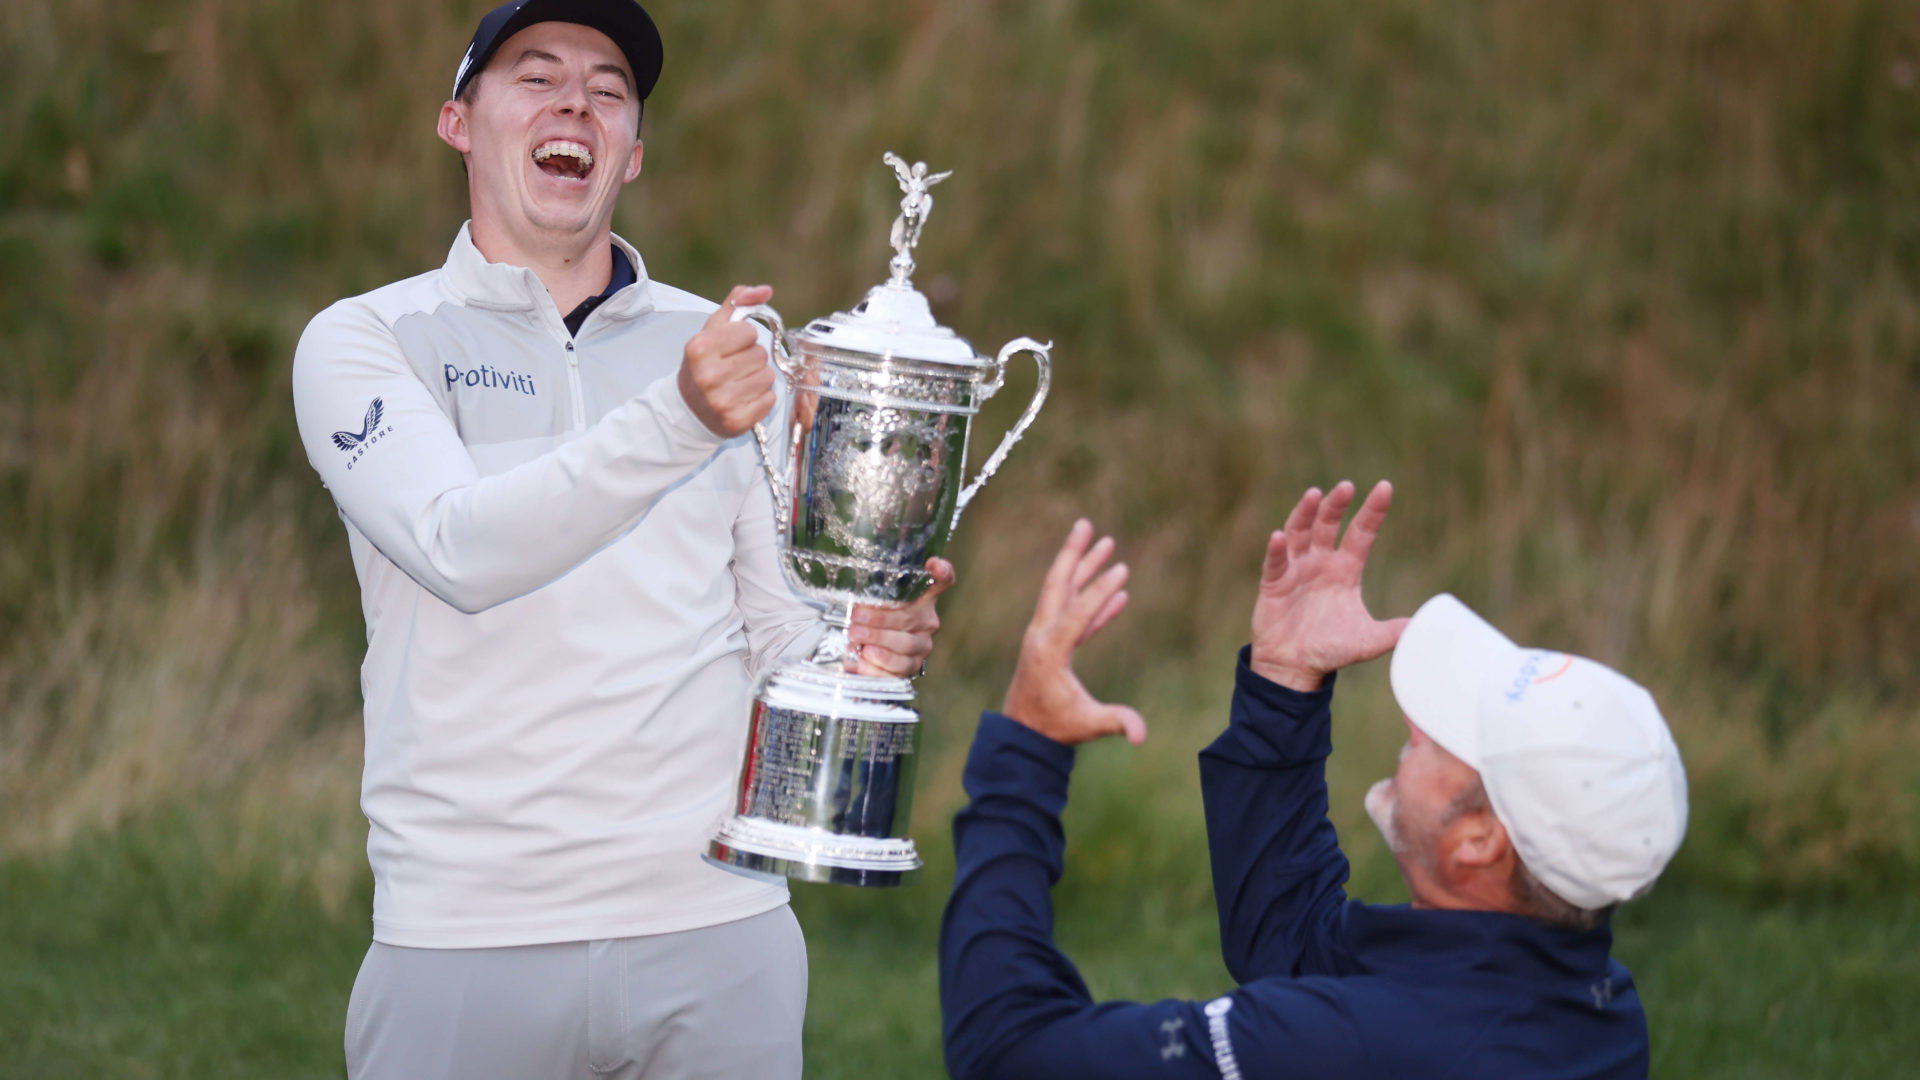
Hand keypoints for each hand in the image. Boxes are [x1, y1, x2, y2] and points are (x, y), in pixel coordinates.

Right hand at [678, 285, 776, 436]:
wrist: (688, 408)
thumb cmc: (704, 364)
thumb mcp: (713, 329)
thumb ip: (738, 303)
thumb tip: (766, 290)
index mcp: (700, 348)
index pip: (749, 331)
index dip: (744, 337)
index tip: (731, 347)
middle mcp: (709, 375)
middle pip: (761, 355)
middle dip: (752, 358)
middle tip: (735, 367)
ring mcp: (722, 401)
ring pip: (768, 376)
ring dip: (759, 378)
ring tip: (739, 382)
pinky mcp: (736, 420)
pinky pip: (769, 399)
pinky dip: (761, 398)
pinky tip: (743, 398)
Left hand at [847, 558, 954, 677]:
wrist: (866, 656)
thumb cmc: (869, 623)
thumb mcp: (867, 604)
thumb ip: (868, 595)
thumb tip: (851, 599)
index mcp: (922, 599)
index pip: (941, 582)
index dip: (942, 572)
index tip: (934, 565)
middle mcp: (927, 622)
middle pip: (909, 618)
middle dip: (880, 619)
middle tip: (856, 618)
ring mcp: (921, 647)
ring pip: (906, 644)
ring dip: (880, 641)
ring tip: (858, 639)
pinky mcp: (912, 669)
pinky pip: (899, 668)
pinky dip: (880, 665)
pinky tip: (863, 660)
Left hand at [1001, 520, 1146, 745]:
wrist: (1024, 733)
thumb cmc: (1054, 728)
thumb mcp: (1085, 725)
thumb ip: (1114, 722)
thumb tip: (1141, 736)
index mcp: (1049, 651)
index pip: (1076, 614)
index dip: (1099, 593)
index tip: (1121, 570)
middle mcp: (1043, 636)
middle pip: (1058, 585)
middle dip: (1073, 554)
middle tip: (1086, 525)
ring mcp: (1047, 636)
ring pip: (1065, 593)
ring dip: (1084, 567)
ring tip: (1106, 542)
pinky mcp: (1055, 642)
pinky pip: (1077, 614)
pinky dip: (1095, 600)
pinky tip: (1119, 592)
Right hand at [1250, 480, 1408, 691]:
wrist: (1296, 667)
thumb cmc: (1331, 650)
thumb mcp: (1368, 641)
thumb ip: (1394, 632)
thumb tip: (1425, 627)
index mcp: (1346, 569)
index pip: (1362, 532)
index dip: (1373, 511)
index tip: (1385, 487)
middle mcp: (1321, 562)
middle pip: (1328, 524)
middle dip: (1336, 505)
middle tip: (1347, 486)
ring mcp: (1296, 570)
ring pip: (1300, 532)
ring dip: (1305, 513)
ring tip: (1314, 494)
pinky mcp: (1274, 584)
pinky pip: (1275, 563)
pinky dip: (1277, 550)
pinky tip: (1280, 537)